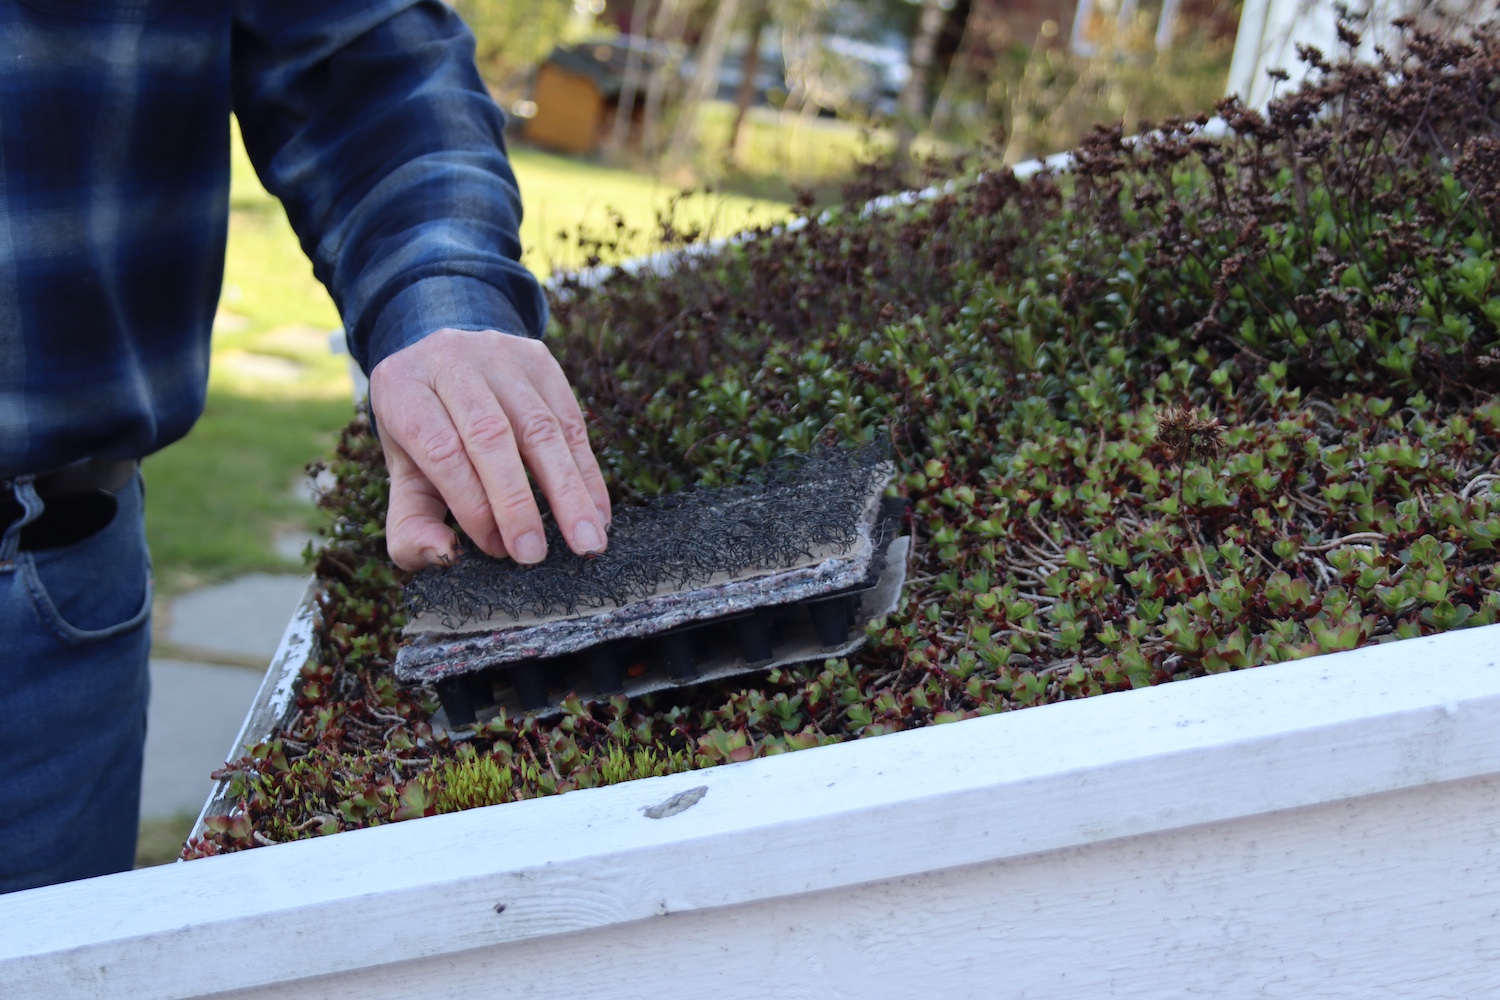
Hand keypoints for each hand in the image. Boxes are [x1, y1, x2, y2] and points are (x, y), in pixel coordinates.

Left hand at [368, 329, 610, 570]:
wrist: (445, 364)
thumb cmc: (425, 435)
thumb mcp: (403, 476)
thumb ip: (410, 524)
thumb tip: (442, 555)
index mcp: (403, 387)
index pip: (441, 449)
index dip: (471, 503)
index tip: (495, 549)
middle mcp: (449, 359)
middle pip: (490, 434)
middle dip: (516, 502)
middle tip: (535, 554)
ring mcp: (499, 353)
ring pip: (540, 426)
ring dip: (567, 491)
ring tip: (584, 542)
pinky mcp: (540, 359)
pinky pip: (571, 420)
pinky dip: (587, 473)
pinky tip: (596, 513)